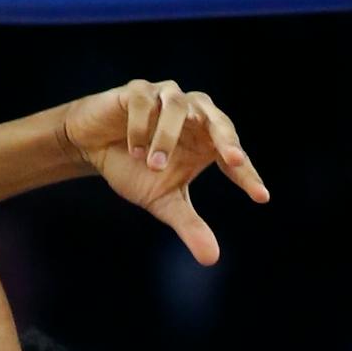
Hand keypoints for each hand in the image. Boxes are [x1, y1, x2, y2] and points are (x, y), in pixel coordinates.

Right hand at [60, 79, 270, 264]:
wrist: (91, 145)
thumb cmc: (133, 169)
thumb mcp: (162, 200)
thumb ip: (189, 224)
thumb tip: (212, 259)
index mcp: (207, 139)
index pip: (234, 157)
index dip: (248, 176)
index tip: (260, 197)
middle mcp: (194, 113)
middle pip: (218, 119)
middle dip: (227, 139)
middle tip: (233, 161)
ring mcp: (166, 97)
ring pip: (179, 107)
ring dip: (168, 137)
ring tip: (153, 164)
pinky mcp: (137, 91)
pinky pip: (145, 102)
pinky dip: (142, 126)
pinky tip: (134, 149)